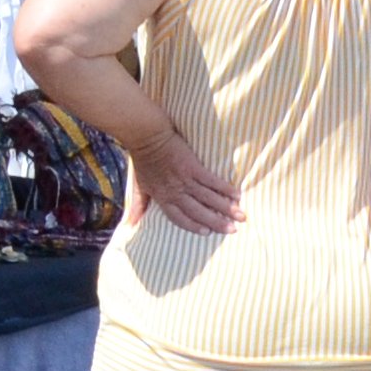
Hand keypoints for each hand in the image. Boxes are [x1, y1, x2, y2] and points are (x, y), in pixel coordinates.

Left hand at [127, 133, 241, 236]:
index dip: (193, 226)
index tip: (207, 233)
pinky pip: (212, 182)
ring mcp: (186, 180)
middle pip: (198, 212)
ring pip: (209, 199)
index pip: (179, 218)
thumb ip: (138, 205)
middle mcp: (176, 192)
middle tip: (232, 230)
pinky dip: (225, 189)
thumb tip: (129, 224)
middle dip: (217, 223)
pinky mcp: (194, 167)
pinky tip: (236, 195)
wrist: (147, 137)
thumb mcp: (139, 186)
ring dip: (226, 209)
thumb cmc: (142, 159)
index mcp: (163, 198)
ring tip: (241, 216)